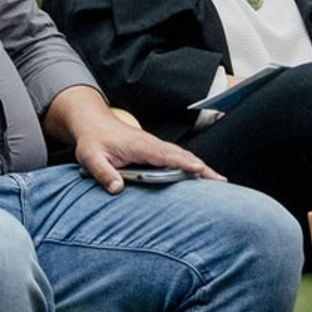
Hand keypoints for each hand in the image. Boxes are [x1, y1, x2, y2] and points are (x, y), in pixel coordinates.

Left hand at [71, 114, 216, 194]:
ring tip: (219, 181)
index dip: (182, 162)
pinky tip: (202, 175)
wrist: (93, 123)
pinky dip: (192, 164)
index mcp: (138, 145)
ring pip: (182, 155)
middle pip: (181, 155)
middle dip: (202, 167)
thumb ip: (102, 172)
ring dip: (201, 166)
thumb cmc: (93, 140)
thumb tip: (116, 188)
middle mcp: (151, 144)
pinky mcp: (155, 150)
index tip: (199, 170)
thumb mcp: (90, 157)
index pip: (164, 155)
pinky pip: (177, 157)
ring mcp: (155, 146)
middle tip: (221, 181)